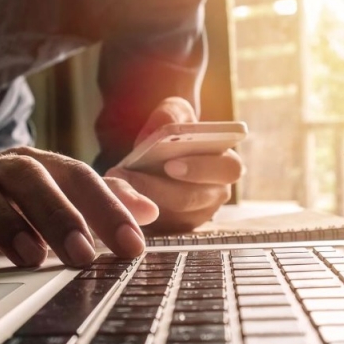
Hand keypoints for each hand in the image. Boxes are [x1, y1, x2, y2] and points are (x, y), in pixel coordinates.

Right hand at [0, 147, 158, 269]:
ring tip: (29, 258)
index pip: (77, 176)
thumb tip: (149, 211)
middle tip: (83, 256)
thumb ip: (101, 204)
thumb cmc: (10, 206)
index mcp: (36, 165)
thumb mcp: (57, 203)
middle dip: (58, 215)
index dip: (106, 210)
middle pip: (28, 176)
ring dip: (2, 221)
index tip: (132, 247)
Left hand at [106, 97, 243, 233]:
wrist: (162, 152)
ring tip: (115, 182)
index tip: (170, 165)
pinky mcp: (175, 229)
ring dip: (141, 201)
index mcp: (226, 164)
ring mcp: (196, 215)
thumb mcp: (174, 114)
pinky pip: (157, 228)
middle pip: (194, 199)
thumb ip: (171, 114)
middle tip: (130, 177)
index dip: (201, 169)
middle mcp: (216, 194)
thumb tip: (164, 127)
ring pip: (172, 217)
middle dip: (160, 190)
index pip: (228, 170)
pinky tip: (116, 197)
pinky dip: (136, 214)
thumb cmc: (175, 133)